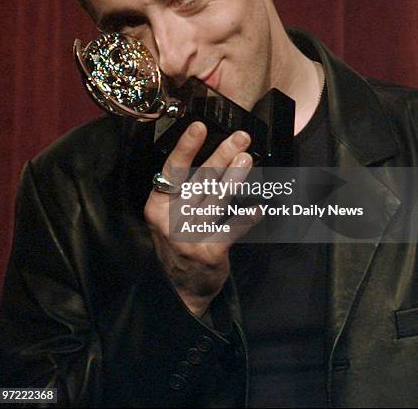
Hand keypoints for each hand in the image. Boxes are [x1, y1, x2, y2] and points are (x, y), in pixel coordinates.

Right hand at [144, 121, 255, 316]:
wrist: (180, 291)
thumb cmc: (178, 243)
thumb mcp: (168, 217)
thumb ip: (184, 191)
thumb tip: (214, 155)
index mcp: (158, 205)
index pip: (172, 171)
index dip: (186, 147)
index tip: (199, 126)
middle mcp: (171, 219)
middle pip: (199, 180)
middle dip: (221, 155)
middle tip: (241, 138)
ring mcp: (190, 236)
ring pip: (216, 199)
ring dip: (235, 177)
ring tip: (248, 159)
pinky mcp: (209, 252)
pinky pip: (232, 229)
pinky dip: (247, 217)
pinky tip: (258, 206)